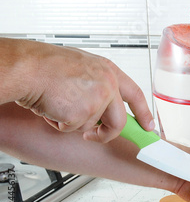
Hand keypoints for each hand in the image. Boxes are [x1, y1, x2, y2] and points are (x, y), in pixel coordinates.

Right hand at [14, 40, 153, 142]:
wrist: (28, 67)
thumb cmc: (47, 65)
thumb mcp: (83, 68)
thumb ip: (97, 84)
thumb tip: (102, 105)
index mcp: (108, 71)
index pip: (135, 94)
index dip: (143, 112)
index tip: (148, 125)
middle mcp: (108, 84)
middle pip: (119, 121)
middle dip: (106, 134)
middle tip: (94, 136)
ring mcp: (98, 99)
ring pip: (90, 126)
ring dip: (72, 122)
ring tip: (58, 103)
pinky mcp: (84, 113)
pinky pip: (72, 128)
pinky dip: (58, 122)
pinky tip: (51, 105)